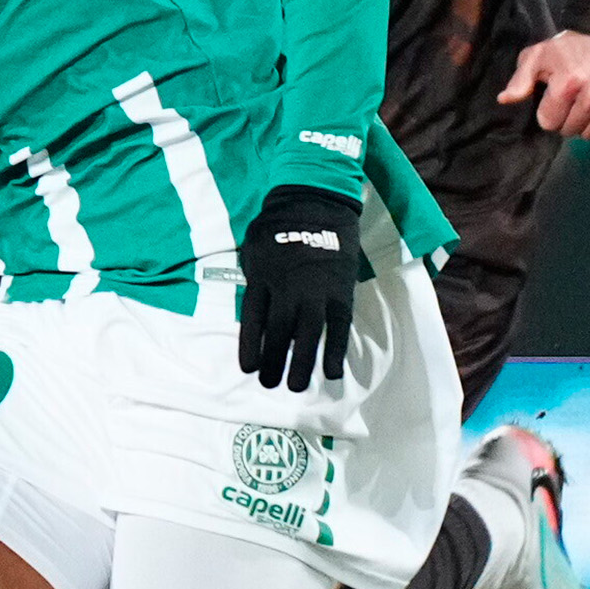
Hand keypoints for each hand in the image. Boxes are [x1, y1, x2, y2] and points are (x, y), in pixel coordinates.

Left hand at [235, 185, 363, 390]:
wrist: (316, 201)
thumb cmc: (279, 223)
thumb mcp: (253, 247)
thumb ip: (253, 277)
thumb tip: (254, 307)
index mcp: (262, 278)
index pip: (252, 321)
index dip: (250, 348)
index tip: (249, 369)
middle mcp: (287, 289)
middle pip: (278, 334)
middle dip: (274, 363)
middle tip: (271, 385)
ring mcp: (316, 292)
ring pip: (307, 336)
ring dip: (302, 365)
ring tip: (296, 387)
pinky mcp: (340, 292)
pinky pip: (338, 328)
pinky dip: (336, 352)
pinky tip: (333, 373)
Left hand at [496, 30, 589, 139]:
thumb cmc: (570, 48)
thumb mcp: (539, 56)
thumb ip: (520, 80)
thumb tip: (504, 100)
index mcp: (569, 82)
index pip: (550, 123)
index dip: (548, 112)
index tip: (555, 97)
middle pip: (572, 131)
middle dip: (567, 119)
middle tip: (573, 99)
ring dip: (588, 123)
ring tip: (589, 102)